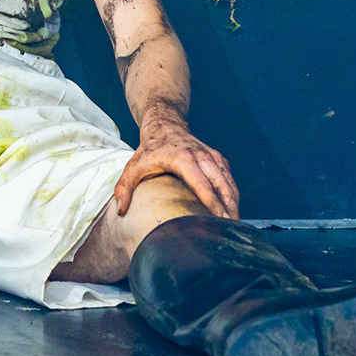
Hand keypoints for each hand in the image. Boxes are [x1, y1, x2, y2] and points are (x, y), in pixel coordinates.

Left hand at [113, 112, 239, 218]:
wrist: (165, 123)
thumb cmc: (149, 148)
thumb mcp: (133, 166)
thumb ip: (124, 187)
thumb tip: (120, 210)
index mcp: (184, 160)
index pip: (203, 186)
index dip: (213, 205)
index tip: (220, 222)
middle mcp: (202, 157)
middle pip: (223, 186)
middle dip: (230, 209)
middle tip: (232, 232)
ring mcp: (212, 156)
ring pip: (230, 183)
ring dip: (234, 204)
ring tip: (235, 226)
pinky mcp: (218, 158)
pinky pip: (230, 179)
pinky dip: (233, 195)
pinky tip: (232, 210)